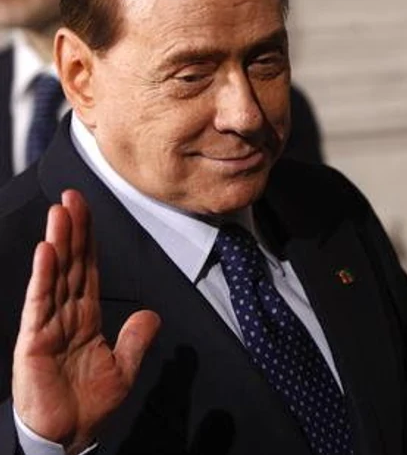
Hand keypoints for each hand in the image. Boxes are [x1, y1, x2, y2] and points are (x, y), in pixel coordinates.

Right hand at [11, 190, 160, 454]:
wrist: (68, 435)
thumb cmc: (87, 404)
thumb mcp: (123, 368)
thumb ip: (136, 339)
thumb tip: (152, 314)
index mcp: (85, 317)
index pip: (88, 270)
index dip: (89, 241)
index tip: (86, 211)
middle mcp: (64, 315)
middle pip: (71, 265)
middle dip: (73, 230)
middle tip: (73, 196)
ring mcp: (47, 325)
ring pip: (55, 276)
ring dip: (58, 243)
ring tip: (60, 212)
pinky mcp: (33, 341)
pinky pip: (40, 303)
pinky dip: (43, 277)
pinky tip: (46, 252)